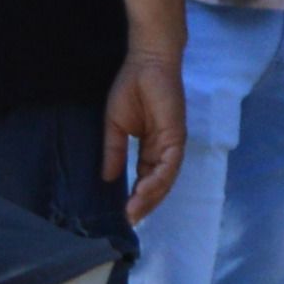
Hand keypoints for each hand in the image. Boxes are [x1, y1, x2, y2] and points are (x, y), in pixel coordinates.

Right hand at [105, 45, 188, 220]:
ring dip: (150, 197)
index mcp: (150, 148)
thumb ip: (114, 152)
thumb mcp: (114, 126)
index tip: (122, 214)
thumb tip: (107, 178)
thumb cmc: (132, 88)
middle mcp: (163, 150)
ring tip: (134, 211)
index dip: (136, 197)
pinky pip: (169, 165)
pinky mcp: (176, 136)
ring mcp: (172, 144)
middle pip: (157, 185)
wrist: (146, 63)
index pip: (145, 179)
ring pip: (165, 180)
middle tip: (129, 221)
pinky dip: (158, 180)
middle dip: (144, 204)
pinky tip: (144, 191)